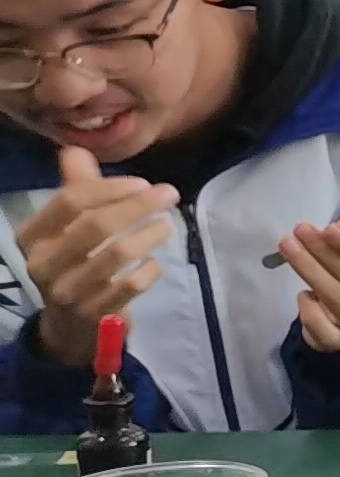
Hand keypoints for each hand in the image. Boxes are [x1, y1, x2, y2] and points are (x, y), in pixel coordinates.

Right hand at [11, 146, 178, 366]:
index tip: (143, 183)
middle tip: (170, 194)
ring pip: (116, 254)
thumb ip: (75, 189)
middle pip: (96, 225)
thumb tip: (75, 149)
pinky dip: (150, 270)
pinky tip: (155, 263)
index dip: (110, 188)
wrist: (70, 327)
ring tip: (168, 225)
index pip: (70, 201)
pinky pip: (131, 284)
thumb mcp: (68, 229)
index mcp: (32, 237)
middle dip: (138, 206)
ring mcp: (68, 291)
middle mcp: (43, 263)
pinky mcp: (94, 314)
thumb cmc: (73, 264)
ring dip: (150, 235)